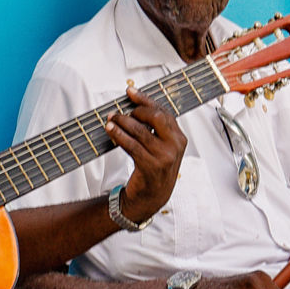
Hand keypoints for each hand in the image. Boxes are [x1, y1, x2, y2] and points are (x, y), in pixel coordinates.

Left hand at [104, 86, 185, 222]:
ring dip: (122, 121)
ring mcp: (164, 156)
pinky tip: (110, 130)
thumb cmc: (153, 168)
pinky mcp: (151, 166)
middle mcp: (175, 145)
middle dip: (136, 110)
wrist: (152, 197)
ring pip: (140, 130)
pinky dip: (119, 135)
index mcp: (179, 137)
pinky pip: (132, 145)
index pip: (164, 112)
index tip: (131, 92)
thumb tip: (134, 105)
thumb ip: (154, 129)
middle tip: (121, 112)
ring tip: (111, 119)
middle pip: (156, 117)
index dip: (146, 100)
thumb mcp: (161, 147)